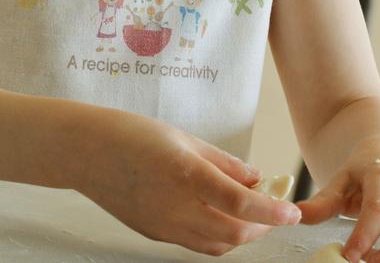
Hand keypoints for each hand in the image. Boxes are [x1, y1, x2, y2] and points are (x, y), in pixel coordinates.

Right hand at [75, 107, 300, 255]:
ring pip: (218, 245)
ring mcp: (165, 226)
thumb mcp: (183, 137)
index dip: (272, 210)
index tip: (292, 210)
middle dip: (263, 226)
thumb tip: (254, 177)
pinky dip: (218, 237)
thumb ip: (222, 161)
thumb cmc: (132, 134)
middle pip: (235, 232)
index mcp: (186, 174)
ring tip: (252, 214)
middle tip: (275, 209)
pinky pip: (196, 244)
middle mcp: (177, 207)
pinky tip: (221, 217)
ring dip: (242, 235)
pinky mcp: (155, 235)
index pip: (241, 203)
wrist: (87, 152)